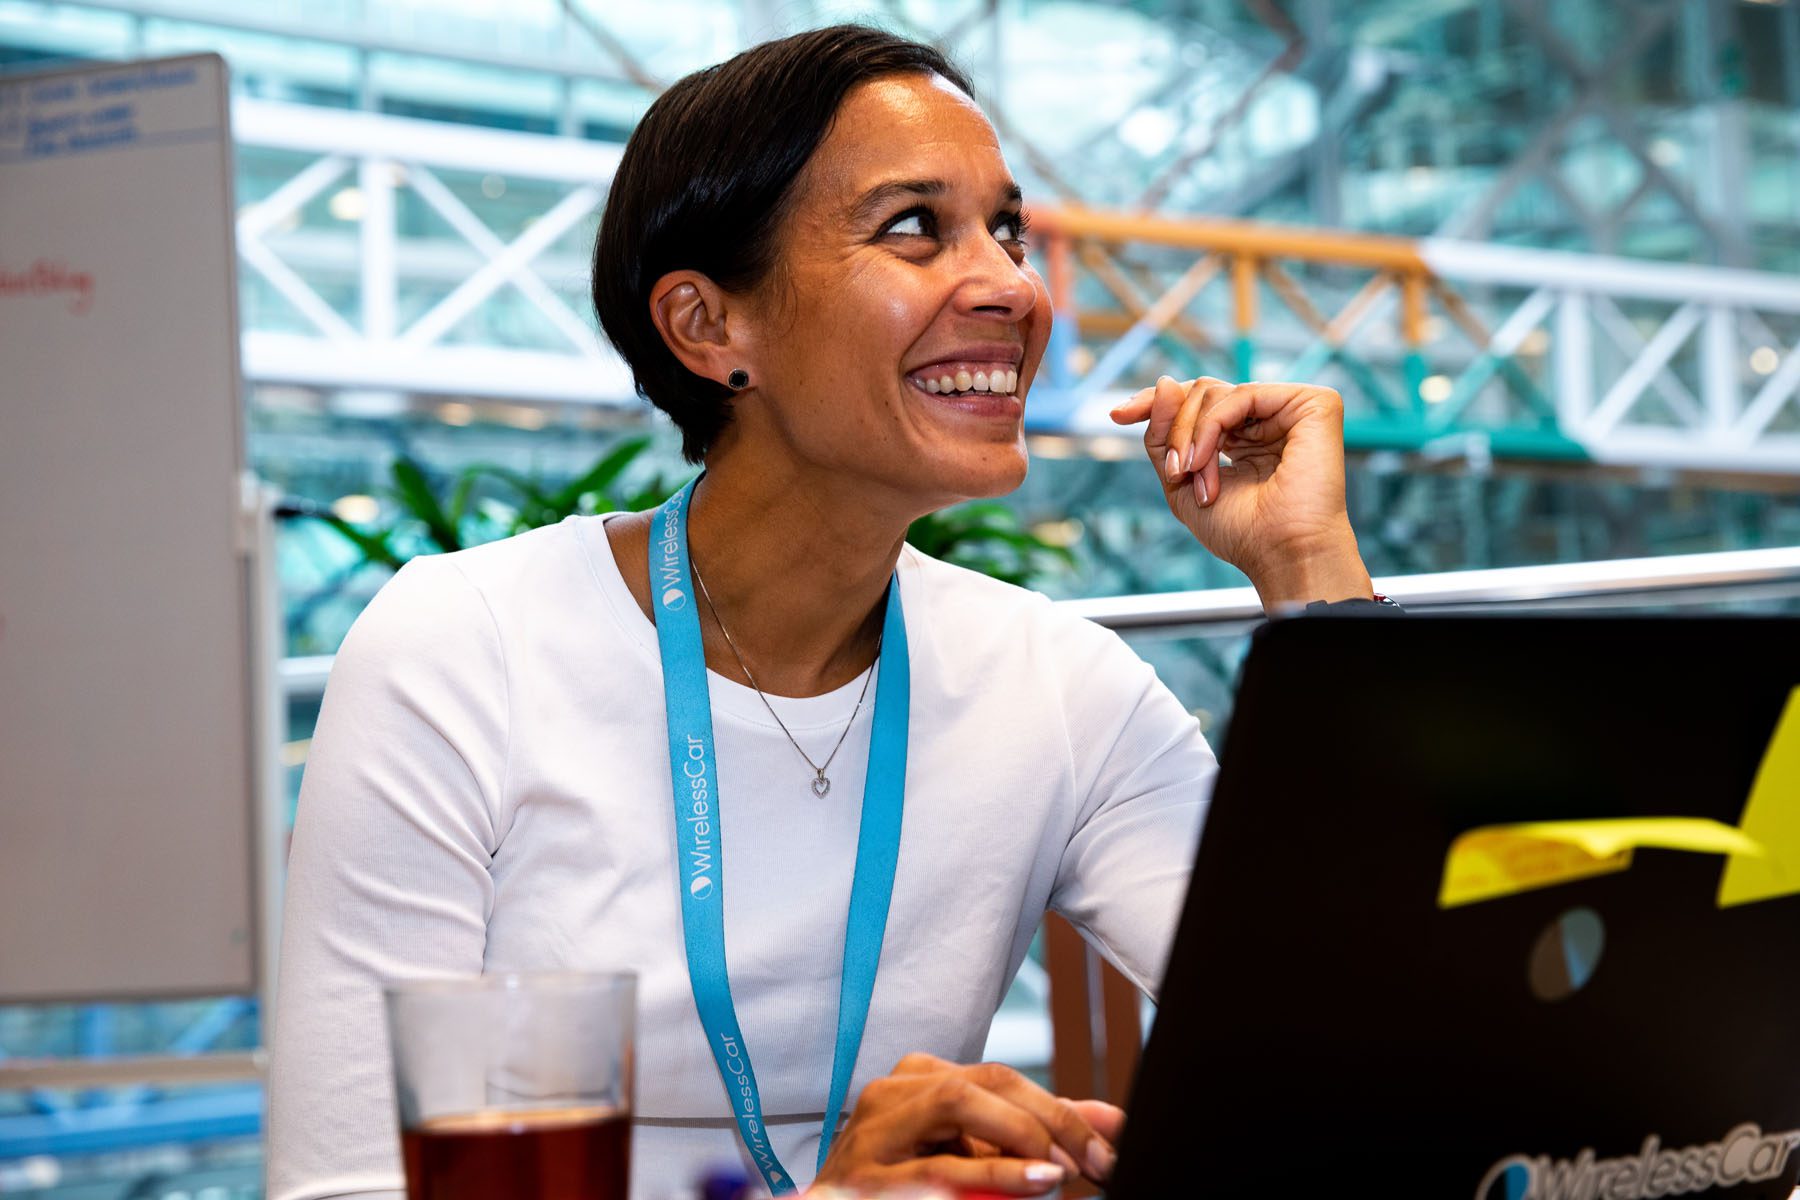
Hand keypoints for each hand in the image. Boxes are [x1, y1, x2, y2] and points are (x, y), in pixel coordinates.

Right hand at [812, 1053, 1121, 1195]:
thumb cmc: (903, 1187)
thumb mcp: (970, 1156)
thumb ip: (1032, 1134)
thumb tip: (1111, 1122)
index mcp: (918, 1080)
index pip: (1002, 1078)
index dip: (1063, 1109)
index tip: (1109, 1146)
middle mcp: (893, 1094)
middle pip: (985, 1082)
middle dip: (1051, 1118)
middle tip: (1095, 1161)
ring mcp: (874, 1133)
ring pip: (957, 1104)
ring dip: (1020, 1135)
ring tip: (1060, 1170)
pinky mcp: (864, 1180)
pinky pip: (936, 1168)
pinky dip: (990, 1176)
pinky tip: (1030, 1182)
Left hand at [1109, 376, 1371, 606]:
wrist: (1282, 553)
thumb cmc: (1241, 532)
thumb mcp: (1180, 483)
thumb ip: (1164, 436)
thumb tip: (1167, 381)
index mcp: (1245, 437)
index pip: (1195, 401)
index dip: (1156, 402)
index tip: (1116, 414)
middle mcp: (1268, 419)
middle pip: (1200, 392)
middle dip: (1173, 430)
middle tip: (1174, 472)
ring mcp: (1291, 409)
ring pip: (1214, 392)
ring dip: (1189, 436)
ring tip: (1193, 476)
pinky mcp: (1313, 404)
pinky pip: (1239, 395)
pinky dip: (1210, 427)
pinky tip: (1204, 461)